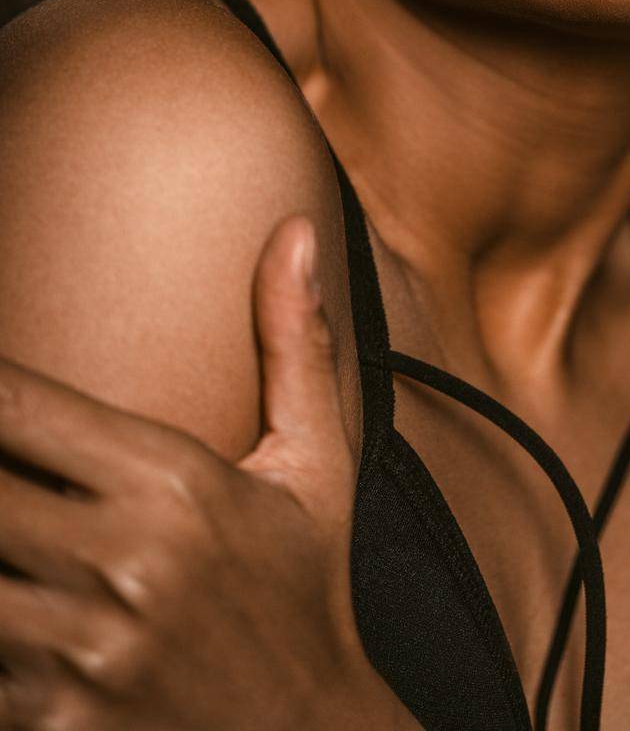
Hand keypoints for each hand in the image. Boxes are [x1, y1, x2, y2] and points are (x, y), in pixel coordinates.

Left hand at [0, 216, 374, 729]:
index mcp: (173, 485)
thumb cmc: (306, 590)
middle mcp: (122, 563)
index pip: (16, 408)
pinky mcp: (57, 725)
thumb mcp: (315, 465)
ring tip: (1, 519)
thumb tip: (294, 230)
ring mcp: (82, 653)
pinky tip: (9, 591)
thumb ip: (295, 343)